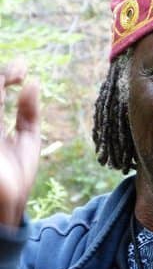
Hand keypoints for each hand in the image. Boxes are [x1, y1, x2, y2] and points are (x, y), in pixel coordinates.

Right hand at [0, 60, 40, 225]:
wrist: (10, 202)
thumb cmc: (17, 174)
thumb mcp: (27, 139)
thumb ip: (28, 112)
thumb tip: (34, 82)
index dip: (6, 74)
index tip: (23, 67)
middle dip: (1, 75)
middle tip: (19, 69)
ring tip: (16, 73)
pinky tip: (9, 85)